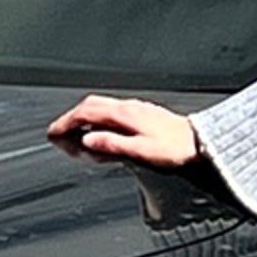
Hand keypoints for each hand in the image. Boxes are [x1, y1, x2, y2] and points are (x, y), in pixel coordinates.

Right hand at [51, 93, 201, 169]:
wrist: (202, 143)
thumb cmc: (176, 149)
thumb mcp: (142, 151)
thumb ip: (113, 145)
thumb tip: (88, 140)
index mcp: (125, 114)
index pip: (86, 112)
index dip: (66, 122)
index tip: (53, 133)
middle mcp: (129, 107)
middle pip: (91, 105)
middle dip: (71, 117)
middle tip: (59, 132)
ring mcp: (137, 109)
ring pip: (102, 106)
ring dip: (84, 117)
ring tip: (75, 132)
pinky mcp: (144, 114)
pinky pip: (113, 111)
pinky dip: (98, 118)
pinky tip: (101, 130)